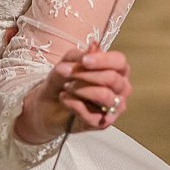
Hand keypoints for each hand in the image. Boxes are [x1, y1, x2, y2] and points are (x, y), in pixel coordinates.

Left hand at [16, 44, 131, 142]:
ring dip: (80, 89)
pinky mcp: (103, 123)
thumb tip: (94, 46)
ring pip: (104, 95)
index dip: (103, 60)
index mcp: (117, 69)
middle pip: (112, 78)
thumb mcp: (68, 63)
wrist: (48, 103)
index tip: (84, 61)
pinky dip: (74, 104)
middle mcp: (121, 88)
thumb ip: (80, 56)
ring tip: (66, 87)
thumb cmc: (63, 79)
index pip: (119, 62)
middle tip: (67, 73)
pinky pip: (93, 114)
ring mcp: (114, 107)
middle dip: (86, 75)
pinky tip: (64, 98)